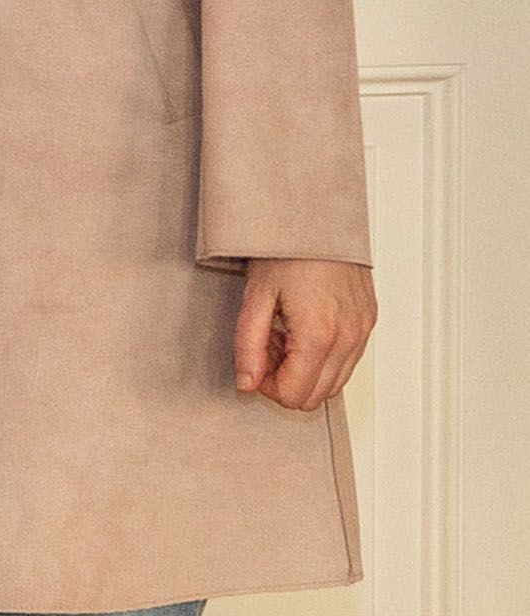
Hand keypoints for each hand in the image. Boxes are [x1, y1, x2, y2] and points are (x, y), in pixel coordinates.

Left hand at [231, 258, 376, 411]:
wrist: (318, 219)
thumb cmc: (286, 251)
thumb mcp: (255, 298)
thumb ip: (249, 346)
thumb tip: (246, 384)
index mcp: (319, 334)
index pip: (295, 395)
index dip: (267, 387)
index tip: (254, 362)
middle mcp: (349, 338)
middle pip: (316, 396)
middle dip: (285, 381)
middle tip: (266, 348)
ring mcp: (363, 331)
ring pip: (335, 383)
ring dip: (305, 370)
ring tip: (283, 335)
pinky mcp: (368, 322)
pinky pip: (347, 360)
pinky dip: (323, 357)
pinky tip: (302, 329)